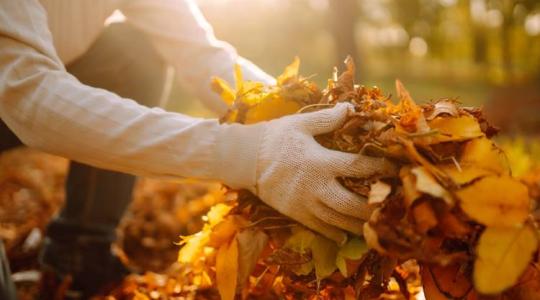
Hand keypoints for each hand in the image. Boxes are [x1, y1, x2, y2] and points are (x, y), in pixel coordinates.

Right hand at [254, 103, 395, 243]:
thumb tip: (351, 108)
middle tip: (391, 207)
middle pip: (352, 203)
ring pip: (338, 221)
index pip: (358, 167)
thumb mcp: (301, 124)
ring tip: (376, 226)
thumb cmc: (275, 138)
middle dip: (374, 207)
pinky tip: (347, 236)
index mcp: (320, 161)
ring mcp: (306, 204)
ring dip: (359, 224)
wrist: (245, 159)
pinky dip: (335, 234)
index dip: (379, 169)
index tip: (395, 170)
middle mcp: (316, 186)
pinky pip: (320, 229)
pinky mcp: (296, 214)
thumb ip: (327, 119)